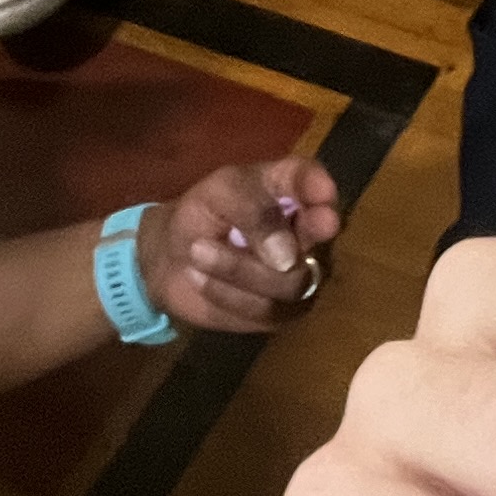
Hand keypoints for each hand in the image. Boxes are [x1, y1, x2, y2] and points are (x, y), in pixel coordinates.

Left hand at [142, 158, 343, 335]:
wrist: (175, 258)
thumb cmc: (204, 212)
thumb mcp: (219, 195)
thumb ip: (254, 212)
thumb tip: (288, 258)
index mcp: (293, 187)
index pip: (315, 183)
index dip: (318, 187)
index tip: (320, 193)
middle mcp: (309, 231)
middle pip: (316, 241)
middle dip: (269, 240)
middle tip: (221, 240)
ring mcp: (303, 274)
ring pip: (292, 283)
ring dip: (236, 269)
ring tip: (197, 252)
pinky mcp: (283, 312)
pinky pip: (266, 311)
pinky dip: (227, 294)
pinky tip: (201, 278)